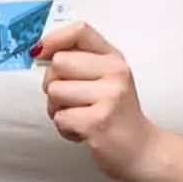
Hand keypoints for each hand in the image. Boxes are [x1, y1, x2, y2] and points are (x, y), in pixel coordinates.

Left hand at [31, 19, 155, 179]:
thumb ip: (81, 62)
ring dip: (57, 110)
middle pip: (58, 63)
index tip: (41, 53)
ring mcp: (109, 97)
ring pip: (54, 91)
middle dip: (52, 84)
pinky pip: (60, 118)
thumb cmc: (116, 114)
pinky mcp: (98, 122)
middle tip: (68, 100)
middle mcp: (115, 73)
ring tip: (77, 117)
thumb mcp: (107, 79)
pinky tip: (82, 132)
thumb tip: (40, 51)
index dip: (54, 39)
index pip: (80, 31)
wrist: (142, 150)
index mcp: (114, 59)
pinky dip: (64, 129)